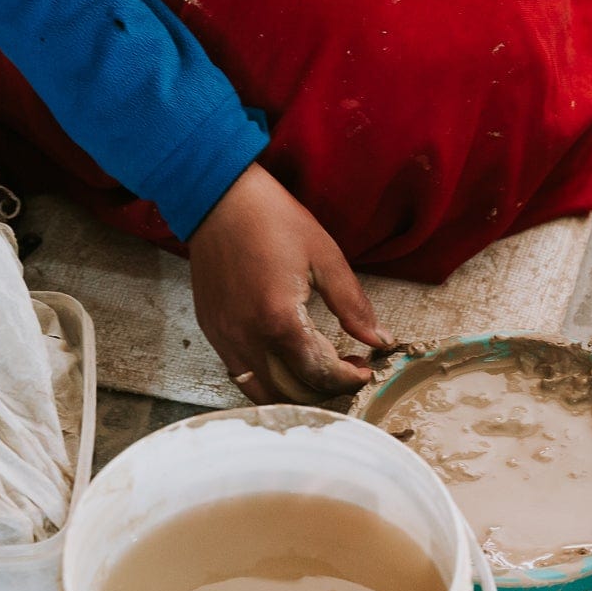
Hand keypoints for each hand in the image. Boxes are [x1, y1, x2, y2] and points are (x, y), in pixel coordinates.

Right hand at [187, 163, 390, 403]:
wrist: (217, 198)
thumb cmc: (271, 219)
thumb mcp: (325, 256)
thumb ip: (353, 305)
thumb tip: (379, 339)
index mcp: (279, 319)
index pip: (320, 374)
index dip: (349, 378)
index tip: (364, 368)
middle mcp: (248, 337)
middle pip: (293, 393)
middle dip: (327, 390)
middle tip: (346, 370)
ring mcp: (225, 337)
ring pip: (263, 392)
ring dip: (296, 392)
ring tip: (318, 371)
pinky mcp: (212, 331)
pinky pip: (240, 374)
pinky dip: (268, 380)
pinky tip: (287, 361)